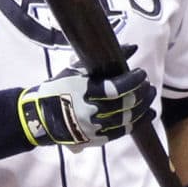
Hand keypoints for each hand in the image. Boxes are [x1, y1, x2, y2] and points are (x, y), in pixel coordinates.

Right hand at [18, 59, 153, 148]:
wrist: (38, 117)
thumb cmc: (57, 89)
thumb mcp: (75, 69)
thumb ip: (103, 59)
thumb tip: (133, 47)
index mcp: (83, 92)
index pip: (116, 88)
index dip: (133, 81)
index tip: (141, 73)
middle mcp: (88, 111)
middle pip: (125, 104)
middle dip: (141, 93)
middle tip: (148, 85)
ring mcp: (92, 128)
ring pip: (126, 119)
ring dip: (142, 107)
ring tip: (149, 96)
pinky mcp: (94, 140)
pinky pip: (121, 132)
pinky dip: (138, 123)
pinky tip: (148, 114)